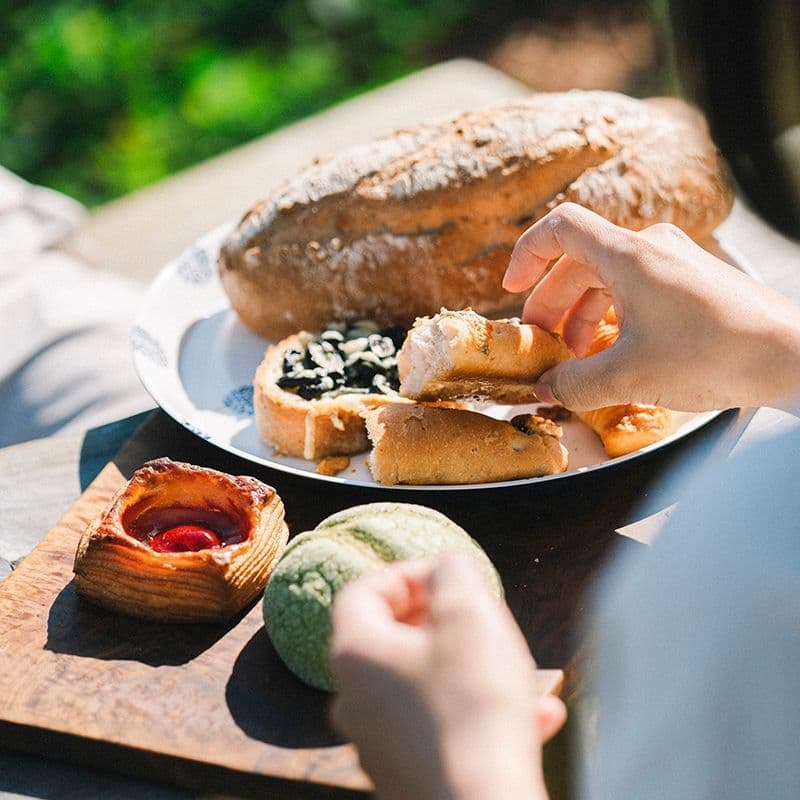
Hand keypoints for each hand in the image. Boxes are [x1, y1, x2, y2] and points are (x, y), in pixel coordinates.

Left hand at [329, 554, 564, 799]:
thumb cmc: (472, 707)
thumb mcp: (469, 615)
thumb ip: (453, 573)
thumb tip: (446, 567)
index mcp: (354, 653)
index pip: (364, 592)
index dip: (409, 574)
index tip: (451, 577)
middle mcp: (354, 700)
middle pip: (392, 640)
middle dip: (442, 621)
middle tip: (481, 617)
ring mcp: (378, 744)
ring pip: (425, 686)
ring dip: (469, 668)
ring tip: (514, 665)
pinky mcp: (409, 777)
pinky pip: (445, 730)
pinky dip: (482, 714)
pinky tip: (536, 715)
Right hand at [503, 203, 799, 411]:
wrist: (793, 357)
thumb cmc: (716, 355)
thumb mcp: (630, 377)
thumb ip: (575, 384)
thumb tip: (546, 390)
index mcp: (628, 255)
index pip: (560, 228)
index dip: (526, 255)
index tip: (509, 289)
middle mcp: (650, 249)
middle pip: (579, 265)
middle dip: (552, 309)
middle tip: (542, 349)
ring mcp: (674, 264)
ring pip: (607, 282)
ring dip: (582, 320)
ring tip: (577, 363)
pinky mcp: (691, 284)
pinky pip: (636, 293)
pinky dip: (613, 322)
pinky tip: (613, 357)